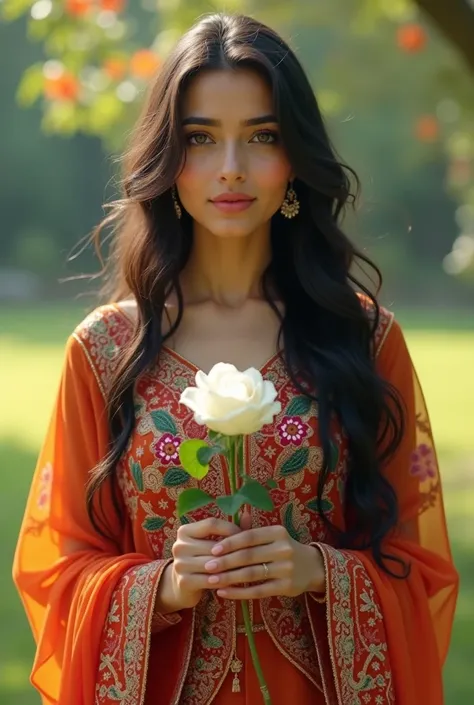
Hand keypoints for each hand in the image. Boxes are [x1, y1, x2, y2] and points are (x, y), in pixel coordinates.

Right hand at [156, 517, 241, 611]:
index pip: (211, 524)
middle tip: (252, 555)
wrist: (183, 586)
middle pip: (214, 545)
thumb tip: (247, 513)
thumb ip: (230, 530)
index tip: (246, 536)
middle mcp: (179, 545)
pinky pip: (211, 580)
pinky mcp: (184, 582)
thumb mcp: (212, 542)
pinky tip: (237, 581)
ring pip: (214, 564)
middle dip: (235, 551)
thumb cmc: (203, 559)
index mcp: (185, 531)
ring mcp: (180, 564)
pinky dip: (225, 581)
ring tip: (248, 567)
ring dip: (232, 567)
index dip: (230, 528)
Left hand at [203, 519, 325, 599]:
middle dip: (226, 562)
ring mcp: (286, 569)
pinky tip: (225, 593)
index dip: (230, 543)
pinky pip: (258, 591)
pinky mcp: (286, 587)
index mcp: (277, 532)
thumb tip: (233, 517)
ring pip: (252, 574)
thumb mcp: (273, 536)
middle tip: (207, 566)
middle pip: (249, 556)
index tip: (213, 549)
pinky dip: (239, 592)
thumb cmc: (284, 549)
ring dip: (229, 578)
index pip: (250, 537)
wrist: (312, 567)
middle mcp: (283, 549)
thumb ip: (252, 530)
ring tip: (212, 581)